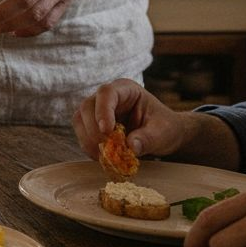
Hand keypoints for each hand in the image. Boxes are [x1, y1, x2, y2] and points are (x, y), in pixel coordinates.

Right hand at [72, 78, 240, 169]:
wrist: (163, 134)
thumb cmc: (165, 127)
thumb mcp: (162, 133)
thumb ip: (148, 139)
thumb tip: (130, 148)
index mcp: (127, 90)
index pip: (107, 93)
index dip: (102, 110)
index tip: (107, 131)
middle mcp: (108, 97)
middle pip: (88, 106)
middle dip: (94, 130)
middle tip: (107, 150)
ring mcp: (97, 110)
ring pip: (80, 120)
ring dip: (88, 140)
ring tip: (105, 156)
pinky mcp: (92, 124)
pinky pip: (82, 133)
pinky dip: (89, 147)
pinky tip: (103, 157)